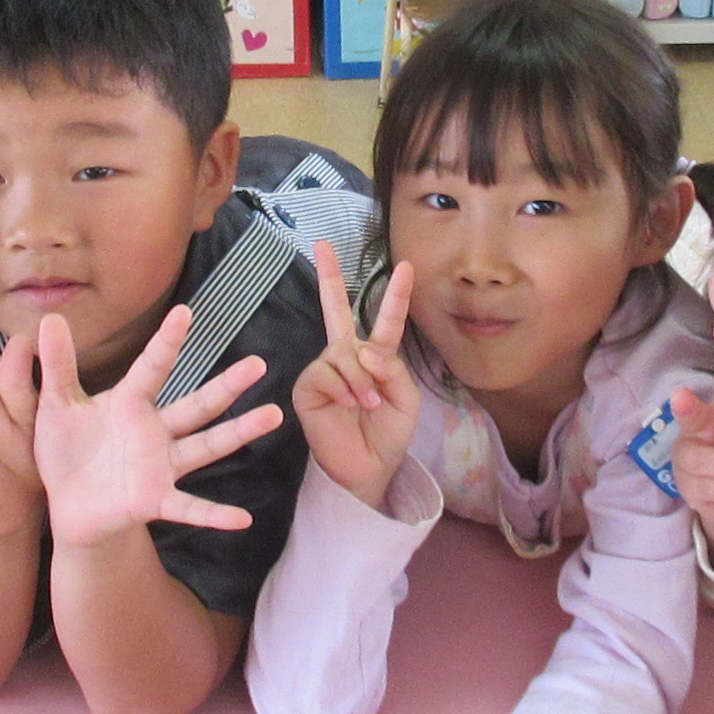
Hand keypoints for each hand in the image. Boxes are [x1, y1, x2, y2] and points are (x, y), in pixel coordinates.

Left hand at [30, 304, 282, 548]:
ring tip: (273, 416)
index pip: (153, 367)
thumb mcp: (56, 406)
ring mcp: (160, 466)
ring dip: (239, 433)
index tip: (185, 311)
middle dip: (227, 385)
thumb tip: (49, 318)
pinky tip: (242, 519)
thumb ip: (56, 365)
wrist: (66, 506)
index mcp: (130, 403)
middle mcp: (154, 432)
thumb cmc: (65, 451)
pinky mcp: (154, 500)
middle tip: (258, 364)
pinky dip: (214, 515)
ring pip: (206, 447)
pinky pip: (189, 507)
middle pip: (197, 405)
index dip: (167, 341)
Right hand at [289, 242, 416, 508]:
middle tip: (322, 244)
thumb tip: (364, 351)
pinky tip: (349, 407)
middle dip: (328, 276)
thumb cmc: (387, 434)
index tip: (406, 267)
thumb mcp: (405, 399)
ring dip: (362, 381)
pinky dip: (345, 390)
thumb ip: (392, 368)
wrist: (368, 468)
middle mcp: (346, 357)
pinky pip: (328, 373)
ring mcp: (325, 369)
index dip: (396, 295)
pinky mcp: (308, 386)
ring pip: (344, 354)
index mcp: (375, 357)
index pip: (386, 321)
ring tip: (367, 406)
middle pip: (336, 310)